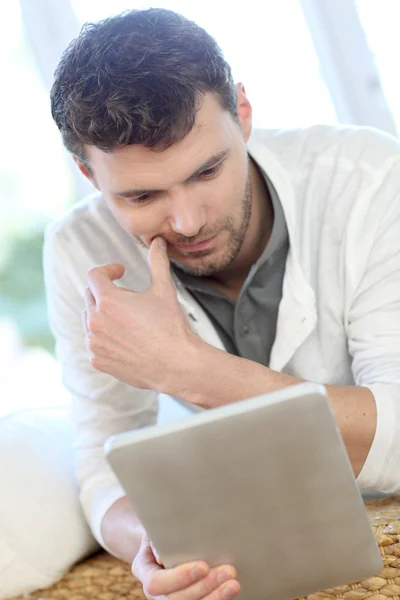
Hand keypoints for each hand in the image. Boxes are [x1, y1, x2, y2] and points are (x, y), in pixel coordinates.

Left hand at [83, 237, 196, 390]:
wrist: (175, 364)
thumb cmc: (170, 327)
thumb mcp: (164, 290)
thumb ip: (157, 262)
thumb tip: (157, 242)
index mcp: (108, 300)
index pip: (94, 275)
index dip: (109, 270)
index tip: (121, 272)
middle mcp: (95, 320)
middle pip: (90, 296)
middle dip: (107, 292)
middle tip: (128, 297)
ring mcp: (94, 342)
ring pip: (90, 320)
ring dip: (103, 315)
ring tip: (127, 319)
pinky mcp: (97, 359)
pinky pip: (94, 342)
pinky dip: (104, 337)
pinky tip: (125, 339)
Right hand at [133, 535, 240, 599]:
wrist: (166, 537)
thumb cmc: (163, 529)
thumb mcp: (157, 527)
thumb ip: (159, 537)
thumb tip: (163, 553)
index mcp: (145, 571)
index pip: (156, 583)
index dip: (179, 577)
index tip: (203, 566)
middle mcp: (156, 592)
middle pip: (176, 599)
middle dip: (204, 586)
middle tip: (229, 571)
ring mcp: (171, 598)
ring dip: (215, 597)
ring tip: (233, 584)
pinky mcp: (190, 598)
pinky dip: (217, 599)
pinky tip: (229, 590)